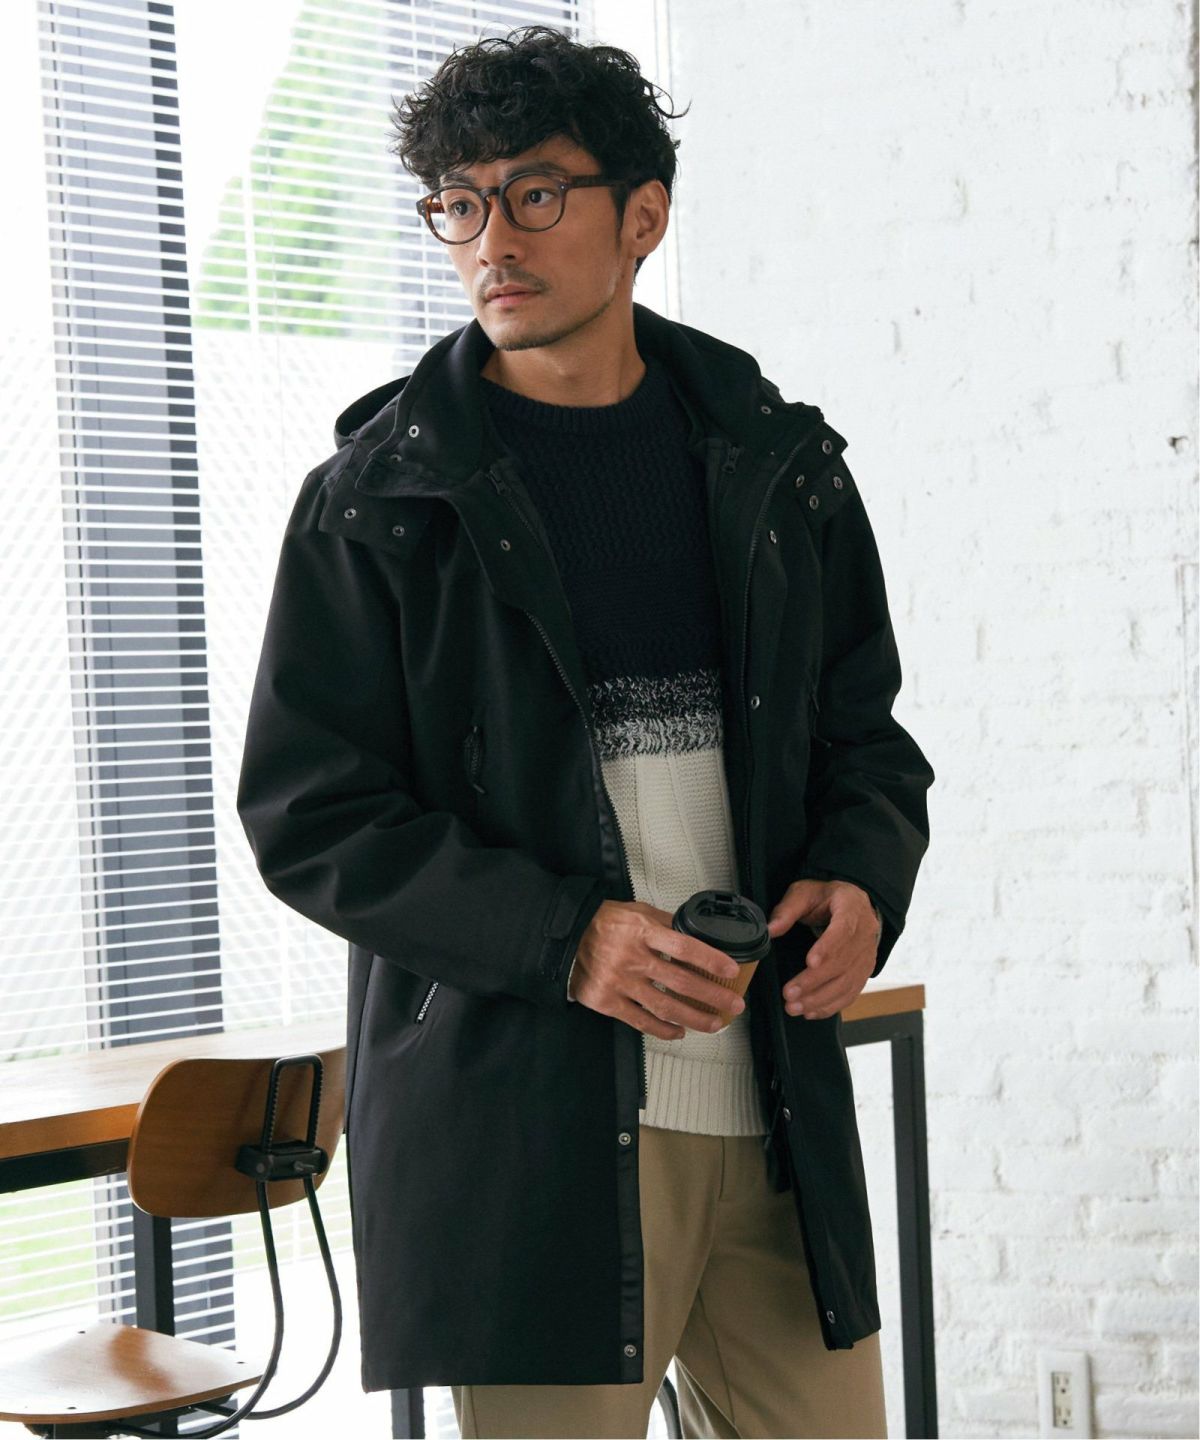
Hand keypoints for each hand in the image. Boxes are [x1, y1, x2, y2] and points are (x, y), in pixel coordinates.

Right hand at [569, 900, 746, 1038]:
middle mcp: (632, 958)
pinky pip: (641, 1022)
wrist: (565, 938)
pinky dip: (663, 1030)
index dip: (711, 960)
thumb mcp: (637, 912)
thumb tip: (697, 935)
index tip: (731, 971)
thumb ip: (666, 924)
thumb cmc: (604, 923)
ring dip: (695, 1019)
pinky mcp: (607, 1002)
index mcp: (641, 931)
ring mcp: (620, 983)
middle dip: (713, 996)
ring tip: (714, 1023)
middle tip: (733, 1004)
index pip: (685, 947)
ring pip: (665, 1007)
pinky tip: (679, 1031)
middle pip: (681, 982)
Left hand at [767, 878, 880, 1019]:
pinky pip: (851, 993)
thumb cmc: (826, 898)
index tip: (810, 963)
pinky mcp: (864, 972)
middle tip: (789, 993)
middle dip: (815, 981)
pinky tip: (811, 1012)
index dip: (828, 948)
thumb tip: (770, 930)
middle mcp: (865, 933)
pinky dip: (831, 1005)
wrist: (853, 903)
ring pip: (847, 982)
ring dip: (820, 999)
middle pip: (843, 962)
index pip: (844, 929)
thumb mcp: (804, 893)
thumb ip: (787, 909)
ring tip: (795, 1007)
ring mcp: (867, 955)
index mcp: (852, 907)